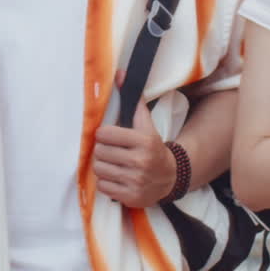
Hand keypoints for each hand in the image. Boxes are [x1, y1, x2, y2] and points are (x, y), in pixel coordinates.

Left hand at [94, 73, 176, 208]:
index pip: (104, 134)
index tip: (110, 137)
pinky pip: (103, 187)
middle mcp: (140, 161)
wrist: (170, 177)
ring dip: (103, 167)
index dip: (104, 135)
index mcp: (143, 141)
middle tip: (111, 152)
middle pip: (99, 153)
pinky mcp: (131, 196)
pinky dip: (106, 182)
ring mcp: (135, 181)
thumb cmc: (152, 146)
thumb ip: (133, 101)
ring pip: (99, 169)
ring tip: (114, 164)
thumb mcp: (146, 124)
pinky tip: (117, 177)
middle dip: (103, 151)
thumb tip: (120, 74)